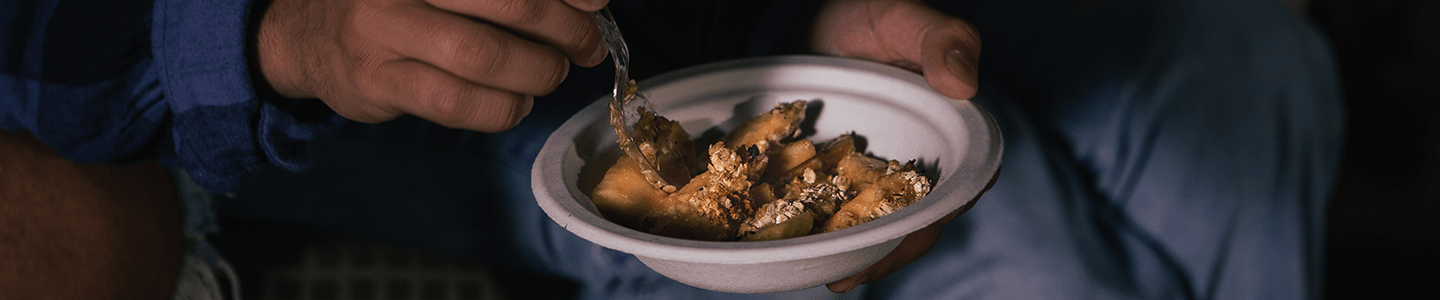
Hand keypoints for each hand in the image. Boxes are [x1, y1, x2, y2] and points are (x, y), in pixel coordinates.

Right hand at [253, 0, 610, 131]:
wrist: (304, 32)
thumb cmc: (396, 2)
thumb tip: (588, 2)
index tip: (595, 3)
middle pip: (510, 2)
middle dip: (564, 29)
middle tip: (584, 46)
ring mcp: (383, 29)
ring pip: (484, 56)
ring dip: (536, 72)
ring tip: (549, 75)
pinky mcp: (376, 81)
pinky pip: (457, 102)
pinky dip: (502, 107)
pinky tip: (515, 103)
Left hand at [807, 0, 984, 291]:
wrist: (816, 18)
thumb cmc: (870, 15)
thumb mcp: (904, 19)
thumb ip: (940, 41)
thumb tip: (964, 85)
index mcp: (955, 131)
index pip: (962, 185)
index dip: (939, 214)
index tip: (912, 233)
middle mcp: (923, 160)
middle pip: (920, 217)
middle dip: (891, 250)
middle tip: (855, 273)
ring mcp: (882, 171)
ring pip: (881, 221)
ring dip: (861, 252)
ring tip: (833, 276)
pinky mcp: (845, 173)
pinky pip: (842, 208)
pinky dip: (830, 232)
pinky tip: (808, 251)